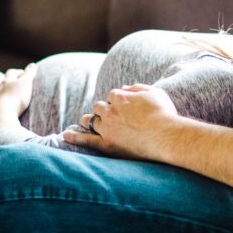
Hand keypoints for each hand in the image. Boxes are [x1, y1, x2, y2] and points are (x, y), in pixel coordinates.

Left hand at [0, 64, 36, 137]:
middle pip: (1, 82)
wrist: (2, 115)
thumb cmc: (15, 98)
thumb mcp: (26, 83)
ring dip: (1, 94)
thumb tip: (33, 65)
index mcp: (6, 81)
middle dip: (7, 83)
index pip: (12, 72)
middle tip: (14, 85)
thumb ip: (29, 73)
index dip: (18, 72)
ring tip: (7, 97)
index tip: (24, 74)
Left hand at [64, 84, 178, 159]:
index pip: (112, 94)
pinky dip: (74, 137)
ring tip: (88, 122)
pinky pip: (85, 140)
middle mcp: (110, 111)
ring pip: (90, 120)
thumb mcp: (155, 93)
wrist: (166, 137)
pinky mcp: (106, 145)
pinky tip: (66, 135)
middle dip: (103, 109)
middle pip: (99, 107)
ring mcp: (107, 128)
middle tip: (111, 117)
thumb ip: (138, 88)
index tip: (123, 107)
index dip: (117, 100)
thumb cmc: (164, 114)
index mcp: (120, 96)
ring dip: (89, 120)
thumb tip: (125, 87)